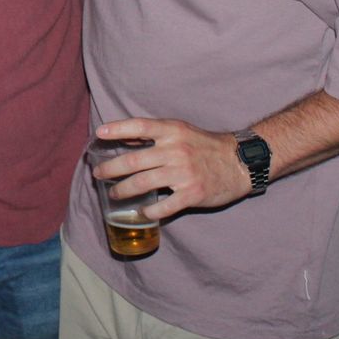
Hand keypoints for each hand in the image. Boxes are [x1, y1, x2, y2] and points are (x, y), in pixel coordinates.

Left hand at [93, 118, 252, 219]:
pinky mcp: (192, 193)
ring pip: (143, 183)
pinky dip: (150, 211)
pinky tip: (143, 212)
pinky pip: (164, 206)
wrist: (240, 162)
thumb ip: (156, 134)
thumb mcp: (182, 131)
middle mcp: (176, 150)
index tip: (99, 134)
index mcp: (172, 131)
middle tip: (98, 174)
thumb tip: (125, 137)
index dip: (117, 129)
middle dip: (111, 169)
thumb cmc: (206, 146)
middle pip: (134, 160)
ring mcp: (183, 173)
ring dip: (123, 190)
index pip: (140, 126)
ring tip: (114, 194)